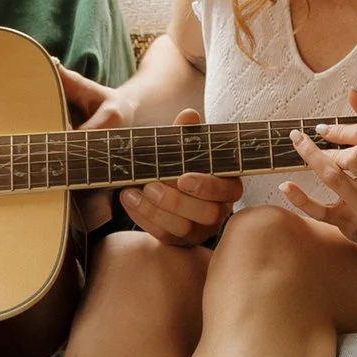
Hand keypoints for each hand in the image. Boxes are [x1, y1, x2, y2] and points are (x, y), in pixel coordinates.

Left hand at [119, 108, 240, 244]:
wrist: (160, 180)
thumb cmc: (178, 162)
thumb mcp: (182, 147)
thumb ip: (186, 134)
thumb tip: (189, 115)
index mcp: (226, 186)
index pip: (228, 191)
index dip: (208, 186)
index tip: (184, 178)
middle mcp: (218, 211)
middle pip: (208, 214)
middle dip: (177, 202)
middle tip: (151, 186)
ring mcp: (199, 230)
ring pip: (183, 229)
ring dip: (156, 211)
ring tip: (134, 191)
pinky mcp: (179, 241)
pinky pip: (163, 236)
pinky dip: (143, 217)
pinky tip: (128, 197)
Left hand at [282, 80, 356, 260]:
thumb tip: (354, 92)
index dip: (343, 128)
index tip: (325, 130)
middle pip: (356, 156)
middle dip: (333, 146)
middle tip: (322, 145)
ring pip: (335, 178)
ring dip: (313, 158)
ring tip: (300, 145)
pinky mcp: (349, 225)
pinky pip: (320, 211)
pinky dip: (300, 198)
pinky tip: (285, 186)